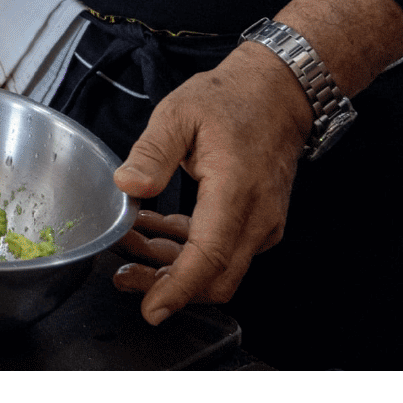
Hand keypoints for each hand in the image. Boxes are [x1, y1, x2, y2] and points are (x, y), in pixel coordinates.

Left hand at [108, 43, 309, 323]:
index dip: (178, 288)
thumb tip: (128, 187)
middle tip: (124, 274)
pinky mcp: (259, 223)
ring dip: (174, 266)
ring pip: (219, 268)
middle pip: (215, 276)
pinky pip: (224, 250)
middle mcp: (257, 217)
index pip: (208, 257)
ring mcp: (262, 223)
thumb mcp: (178, 114)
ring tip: (130, 249)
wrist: (277, 93)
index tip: (152, 309)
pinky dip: (189, 249)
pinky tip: (155, 231)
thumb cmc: (229, 100)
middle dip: (168, 284)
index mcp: (235, 191)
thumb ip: (151, 153)